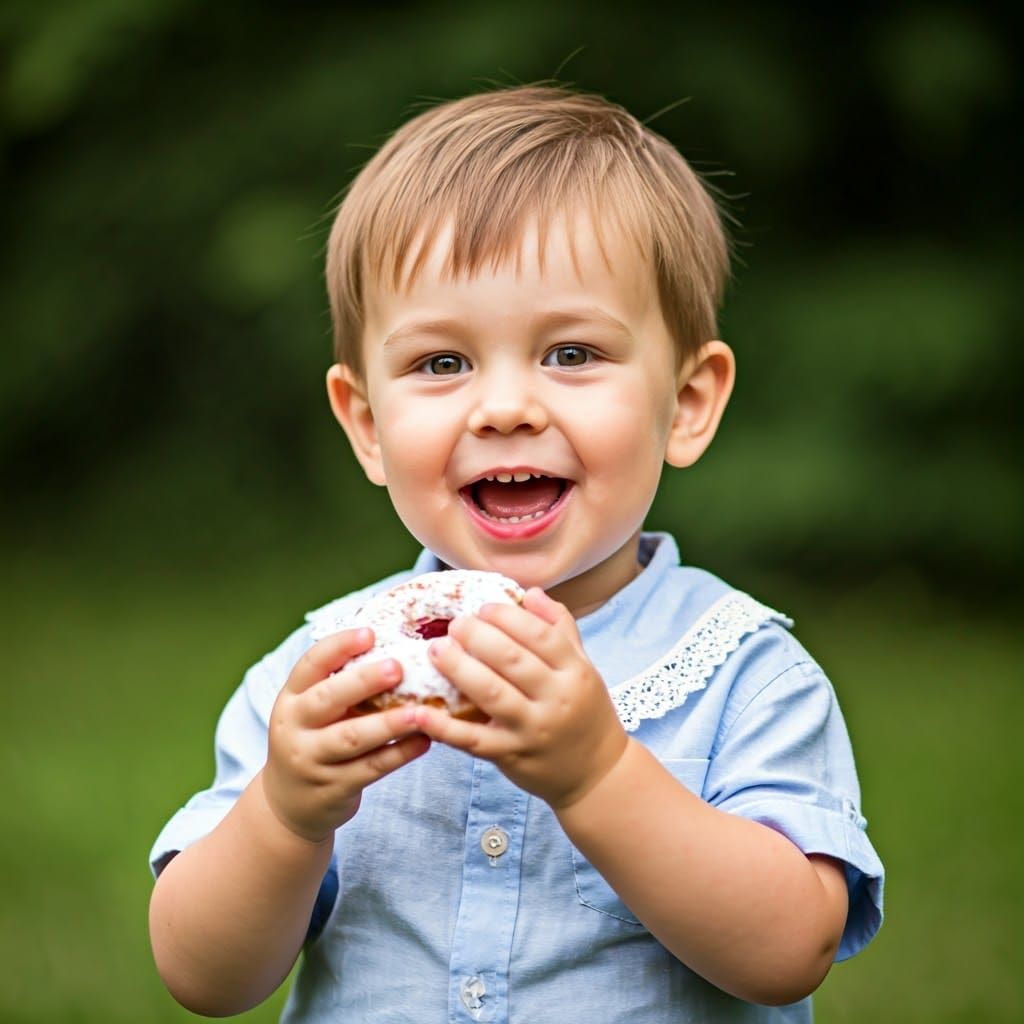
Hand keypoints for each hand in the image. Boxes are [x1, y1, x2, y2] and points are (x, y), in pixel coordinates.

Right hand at [262, 628, 429, 843]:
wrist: (288, 804)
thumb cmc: (314, 739)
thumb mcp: (312, 710)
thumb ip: (341, 684)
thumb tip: (395, 645)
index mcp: (291, 697)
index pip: (310, 664)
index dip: (339, 646)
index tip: (370, 633)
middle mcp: (295, 727)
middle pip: (328, 699)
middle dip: (363, 681)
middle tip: (397, 667)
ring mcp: (312, 760)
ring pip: (352, 738)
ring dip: (388, 724)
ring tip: (421, 712)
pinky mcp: (333, 788)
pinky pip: (370, 768)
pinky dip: (399, 754)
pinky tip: (424, 740)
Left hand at [412, 589, 627, 809]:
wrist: (596, 773)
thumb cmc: (584, 711)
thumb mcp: (583, 666)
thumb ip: (559, 628)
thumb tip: (530, 593)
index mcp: (575, 672)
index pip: (541, 635)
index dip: (509, 617)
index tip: (483, 607)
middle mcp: (556, 699)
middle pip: (514, 660)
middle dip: (478, 637)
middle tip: (455, 624)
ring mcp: (533, 730)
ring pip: (492, 694)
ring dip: (459, 669)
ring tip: (436, 650)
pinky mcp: (511, 756)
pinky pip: (474, 741)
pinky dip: (444, 728)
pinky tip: (420, 713)